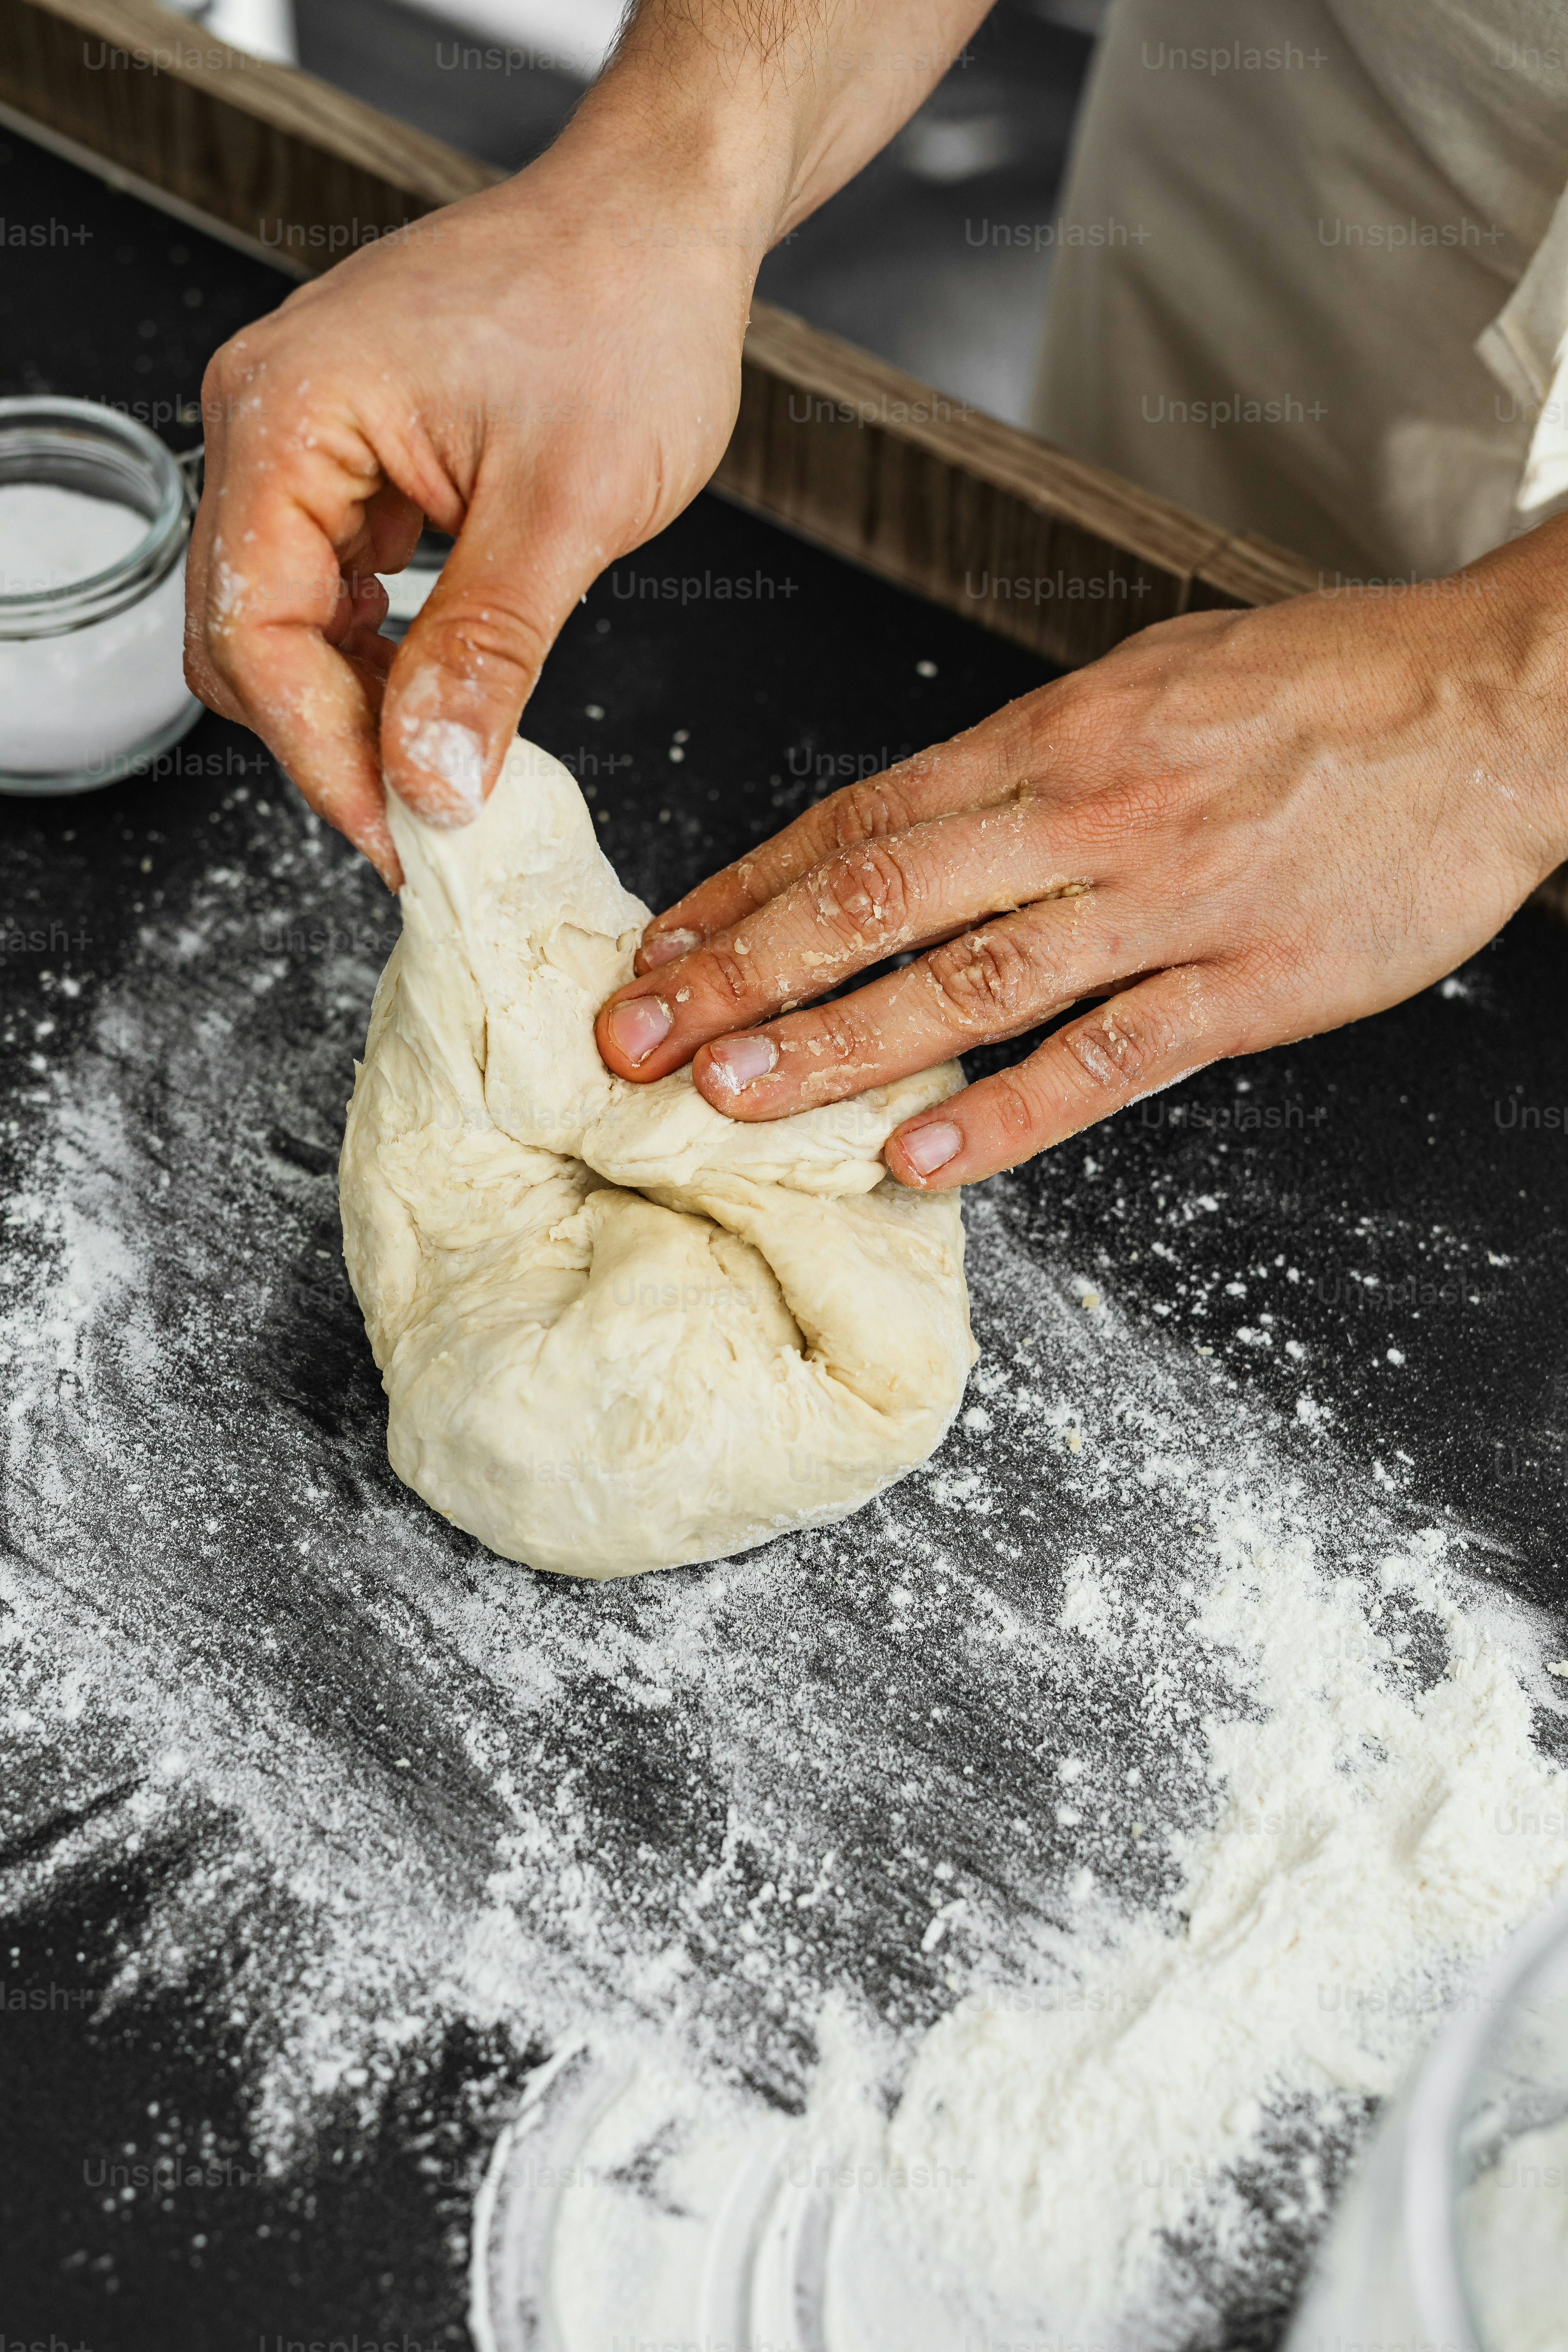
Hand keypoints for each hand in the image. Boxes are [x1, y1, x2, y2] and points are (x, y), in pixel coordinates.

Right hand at [183, 0, 989, 884]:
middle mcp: (267, 419)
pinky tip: (436, 691)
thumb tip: (433, 781)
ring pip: (285, 622)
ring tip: (444, 768)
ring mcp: (303, 437)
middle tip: (427, 822)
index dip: (325, 757)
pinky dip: (377, 654)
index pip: (256, 633)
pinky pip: (331, 585)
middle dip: (332, 740)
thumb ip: (484, 654)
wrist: (662, 222)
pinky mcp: (350, 456)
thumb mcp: (567, 510)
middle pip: (248, 637)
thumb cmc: (625, 314)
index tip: (401, 839)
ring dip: (355, 705)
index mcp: (288, 415)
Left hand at [595, 526, 1567, 1184]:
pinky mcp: (1247, 984)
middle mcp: (1088, 813)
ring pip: (968, 980)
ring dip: (838, 1045)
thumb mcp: (1151, 683)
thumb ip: (1034, 760)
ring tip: (731, 1098)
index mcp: (1056, 736)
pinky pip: (1106, 1056)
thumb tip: (926, 823)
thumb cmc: (1320, 689)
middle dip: (744, 973)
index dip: (746, 889)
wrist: (1491, 702)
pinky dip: (1008, 1112)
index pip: (859, 820)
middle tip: (638, 1035)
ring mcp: (1165, 902)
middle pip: (878, 898)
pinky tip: (920, 1160)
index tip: (661, 948)